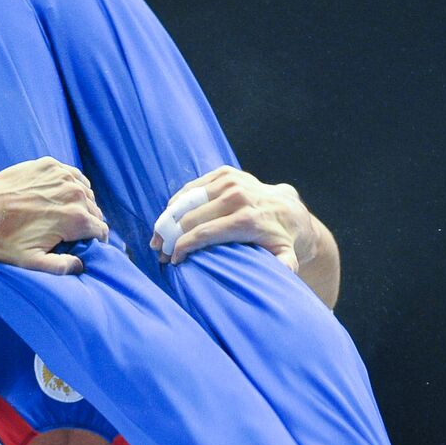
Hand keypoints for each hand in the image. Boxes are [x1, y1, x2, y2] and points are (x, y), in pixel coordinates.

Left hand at [0, 157, 107, 274]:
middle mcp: (75, 194)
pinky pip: (72, 175)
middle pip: (95, 211)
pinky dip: (71, 185)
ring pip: (85, 192)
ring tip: (65, 213)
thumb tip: (80, 265)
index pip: (101, 230)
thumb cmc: (5, 240)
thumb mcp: (33, 262)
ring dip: (81, 203)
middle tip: (72, 231)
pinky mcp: (49, 165)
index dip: (96, 240)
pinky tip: (60, 195)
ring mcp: (62, 176)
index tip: (87, 244)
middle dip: (88, 222)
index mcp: (76, 219)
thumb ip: (61, 267)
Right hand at [149, 165, 316, 271]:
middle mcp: (237, 196)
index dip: (182, 247)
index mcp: (246, 219)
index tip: (173, 260)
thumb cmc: (281, 238)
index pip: (203, 233)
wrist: (288, 208)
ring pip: (187, 200)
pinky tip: (168, 217)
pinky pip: (192, 188)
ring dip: (168, 219)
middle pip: (190, 217)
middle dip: (170, 236)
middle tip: (160, 252)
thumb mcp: (287, 256)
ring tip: (157, 236)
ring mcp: (230, 181)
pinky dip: (177, 203)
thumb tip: (284, 271)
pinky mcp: (225, 173)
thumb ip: (285, 265)